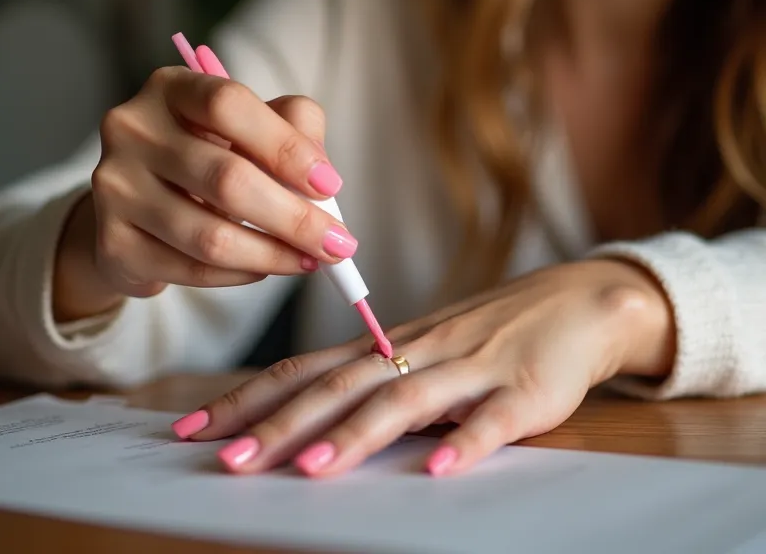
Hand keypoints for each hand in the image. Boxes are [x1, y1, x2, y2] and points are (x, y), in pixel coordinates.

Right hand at [54, 66, 356, 320]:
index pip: (228, 104)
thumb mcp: (256, 125)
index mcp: (171, 89)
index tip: (330, 185)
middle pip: (226, 178)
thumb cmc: (212, 153)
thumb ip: (296, 128)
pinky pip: (191, 270)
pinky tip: (265, 268)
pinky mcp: (112, 243)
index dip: (285, 146)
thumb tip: (324, 177)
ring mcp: (115, 188)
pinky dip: (241, 275)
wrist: (142, 202)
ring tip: (310, 260)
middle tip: (339, 243)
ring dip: (274, 256)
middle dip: (295, 219)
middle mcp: (132, 130)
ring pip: (211, 236)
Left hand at [172, 259, 674, 476]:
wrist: (575, 302)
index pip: (309, 368)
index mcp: (391, 344)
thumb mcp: (424, 348)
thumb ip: (375, 379)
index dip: (252, 396)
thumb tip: (311, 417)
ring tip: (313, 468)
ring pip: (408, 399)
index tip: (199, 426)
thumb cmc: (490, 330)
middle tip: (232, 459)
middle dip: (284, 422)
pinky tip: (439, 471)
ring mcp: (472, 368)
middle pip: (344, 385)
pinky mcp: (524, 390)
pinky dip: (465, 443)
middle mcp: (421, 350)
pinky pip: (493, 420)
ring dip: (358, 433)